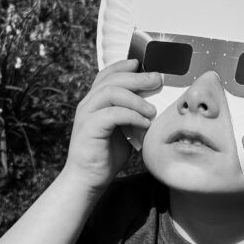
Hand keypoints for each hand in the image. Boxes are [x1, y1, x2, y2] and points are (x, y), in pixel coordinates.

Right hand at [65, 60, 161, 190]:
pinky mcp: (89, 128)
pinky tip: (145, 124)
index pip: (107, 75)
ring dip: (136, 98)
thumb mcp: (124, 130)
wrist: (88, 179)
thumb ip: (133, 115)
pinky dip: (132, 116)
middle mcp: (88, 105)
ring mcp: (86, 115)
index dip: (124, 66)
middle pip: (112, 80)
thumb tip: (155, 105)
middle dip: (137, 77)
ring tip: (152, 110)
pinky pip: (113, 114)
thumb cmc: (107, 155)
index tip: (142, 63)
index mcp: (94, 102)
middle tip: (157, 80)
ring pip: (111, 93)